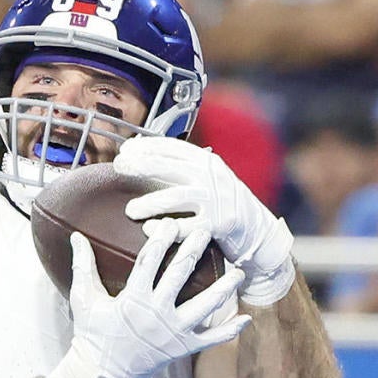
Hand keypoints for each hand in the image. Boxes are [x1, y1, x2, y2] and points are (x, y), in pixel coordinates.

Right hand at [37, 218, 249, 377]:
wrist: (101, 375)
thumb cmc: (91, 334)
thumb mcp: (83, 299)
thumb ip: (82, 266)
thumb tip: (76, 236)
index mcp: (133, 299)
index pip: (149, 261)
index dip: (161, 239)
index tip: (171, 221)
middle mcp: (156, 314)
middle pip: (180, 275)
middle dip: (194, 250)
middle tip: (206, 230)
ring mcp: (172, 333)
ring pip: (205, 307)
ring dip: (224, 289)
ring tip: (238, 272)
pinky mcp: (182, 349)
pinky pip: (211, 339)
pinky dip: (229, 330)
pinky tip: (245, 318)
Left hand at [118, 137, 294, 305]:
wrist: (258, 231)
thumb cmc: (225, 205)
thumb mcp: (210, 179)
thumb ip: (184, 169)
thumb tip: (142, 156)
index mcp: (208, 162)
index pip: (173, 147)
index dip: (147, 146)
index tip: (125, 149)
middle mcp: (212, 177)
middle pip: (169, 166)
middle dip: (141, 165)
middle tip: (120, 167)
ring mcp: (217, 200)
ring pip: (175, 197)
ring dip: (149, 203)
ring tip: (130, 210)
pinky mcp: (219, 225)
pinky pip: (187, 227)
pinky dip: (166, 228)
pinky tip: (149, 229)